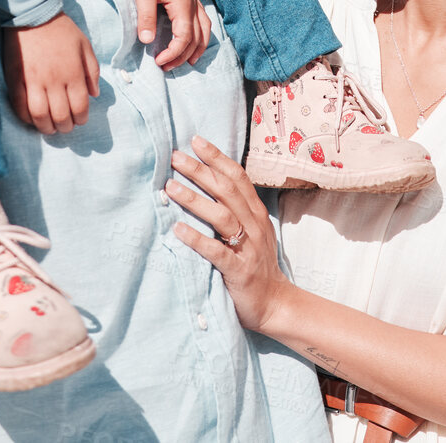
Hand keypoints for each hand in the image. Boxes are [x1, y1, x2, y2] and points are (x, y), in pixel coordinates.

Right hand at [2, 16, 98, 133]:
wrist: (34, 14)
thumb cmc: (62, 30)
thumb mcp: (85, 46)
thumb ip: (92, 72)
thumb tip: (94, 94)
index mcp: (73, 73)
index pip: (80, 106)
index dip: (81, 118)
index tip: (80, 120)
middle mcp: (54, 80)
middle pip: (60, 115)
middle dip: (65, 127)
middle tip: (65, 127)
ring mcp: (33, 81)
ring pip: (39, 115)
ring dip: (46, 127)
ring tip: (49, 128)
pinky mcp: (16, 79)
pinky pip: (19, 106)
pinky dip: (26, 117)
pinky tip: (32, 119)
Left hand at [129, 0, 211, 69]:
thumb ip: (146, 17)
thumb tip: (147, 41)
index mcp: (182, 6)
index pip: (184, 38)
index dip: (173, 53)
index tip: (159, 62)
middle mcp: (192, 6)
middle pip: (196, 39)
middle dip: (183, 56)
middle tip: (166, 67)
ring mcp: (193, 2)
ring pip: (204, 31)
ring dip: (197, 48)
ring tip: (187, 61)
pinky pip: (203, 21)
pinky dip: (201, 35)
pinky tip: (195, 40)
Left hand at [167, 137, 293, 334]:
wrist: (274, 304)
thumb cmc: (256, 265)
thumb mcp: (252, 232)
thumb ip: (235, 210)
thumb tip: (208, 186)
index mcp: (257, 213)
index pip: (237, 177)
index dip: (217, 158)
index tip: (195, 141)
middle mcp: (255, 226)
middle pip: (227, 191)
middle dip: (200, 171)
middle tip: (175, 157)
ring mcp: (248, 248)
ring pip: (222, 216)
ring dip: (195, 200)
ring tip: (170, 187)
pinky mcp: (239, 271)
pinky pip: (216, 252)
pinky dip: (197, 240)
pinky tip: (178, 230)